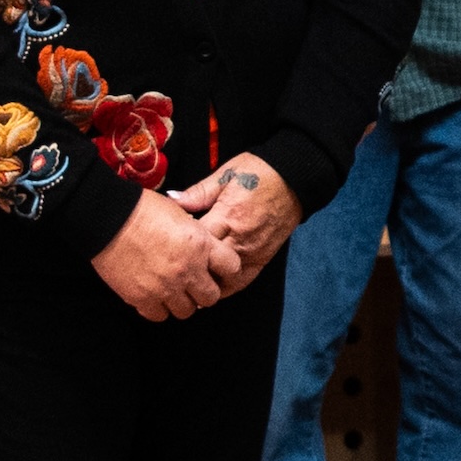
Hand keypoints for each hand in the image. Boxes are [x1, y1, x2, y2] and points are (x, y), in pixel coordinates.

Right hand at [91, 188, 241, 321]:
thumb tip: (202, 246)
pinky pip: (159, 315)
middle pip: (211, 297)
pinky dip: (157, 308)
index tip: (218, 270)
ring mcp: (164, 287)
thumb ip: (196, 235)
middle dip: (205, 291)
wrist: (107, 218)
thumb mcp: (180, 213)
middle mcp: (187, 270)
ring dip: (181, 302)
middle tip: (194, 284)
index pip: (231, 268)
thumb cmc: (141, 209)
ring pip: (186, 311)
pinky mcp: (141, 298)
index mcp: (200, 245)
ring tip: (172, 290)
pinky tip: (153, 295)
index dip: (226, 270)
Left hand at [169, 153, 302, 293]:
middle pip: (207, 266)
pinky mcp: (264, 258)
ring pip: (224, 280)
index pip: (196, 242)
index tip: (165, 245)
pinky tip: (213, 286)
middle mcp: (240, 239)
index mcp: (227, 217)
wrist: (295, 179)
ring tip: (188, 284)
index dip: (178, 245)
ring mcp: (253, 252)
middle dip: (189, 269)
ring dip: (206, 283)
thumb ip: (198, 193)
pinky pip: (243, 281)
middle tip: (171, 270)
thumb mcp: (224, 175)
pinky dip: (227, 287)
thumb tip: (171, 200)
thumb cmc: (259, 173)